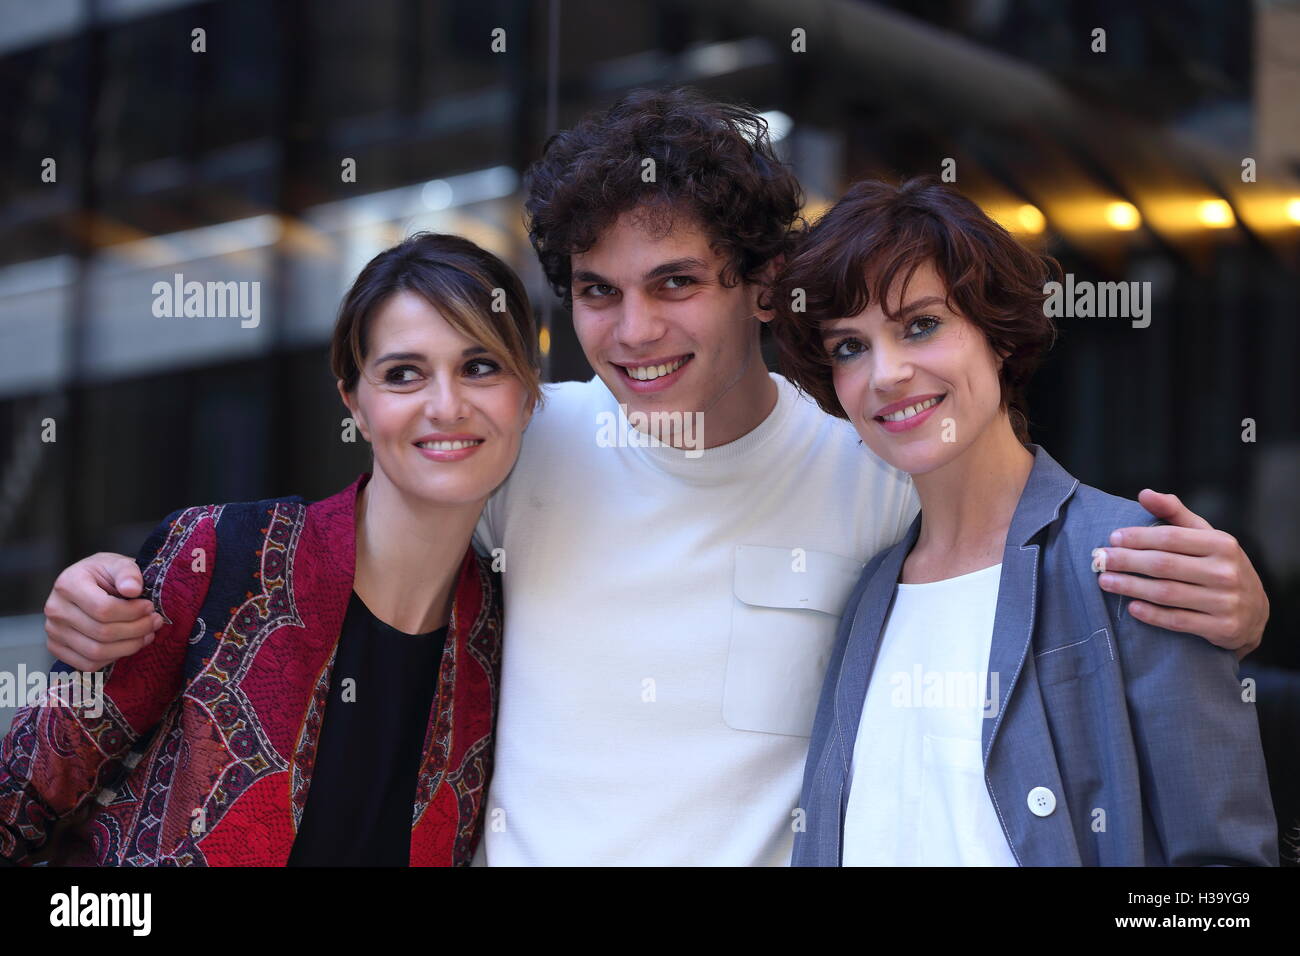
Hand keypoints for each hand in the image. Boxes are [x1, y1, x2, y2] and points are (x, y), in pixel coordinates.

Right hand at [44, 553, 163, 671]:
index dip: (133, 612)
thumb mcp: (118, 564)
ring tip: (147, 633)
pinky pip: (87, 664)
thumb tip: (132, 589)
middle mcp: (55, 609)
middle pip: (102, 633)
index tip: (150, 606)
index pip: (103, 609)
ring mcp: (53, 631)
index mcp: (68, 584)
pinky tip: (129, 644)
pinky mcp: (56, 647)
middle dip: (137, 629)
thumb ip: (128, 572)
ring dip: (129, 646)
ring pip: (96, 652)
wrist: (88, 583)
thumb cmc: (105, 574)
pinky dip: (113, 658)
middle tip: (155, 621)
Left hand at [1094, 490, 1267, 658]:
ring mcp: (1225, 601)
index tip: (1112, 538)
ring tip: (1104, 581)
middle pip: (1164, 565)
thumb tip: (1144, 493)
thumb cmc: (1218, 566)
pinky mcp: (1222, 628)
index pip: (1171, 537)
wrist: (1254, 612)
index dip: (1138, 537)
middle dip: (1126, 561)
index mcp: (1222, 544)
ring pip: (1167, 593)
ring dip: (1130, 587)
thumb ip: (1175, 514)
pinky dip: (1152, 615)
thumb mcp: (1205, 536)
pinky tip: (1131, 607)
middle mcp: (1226, 571)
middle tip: (1099, 559)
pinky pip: (1178, 621)